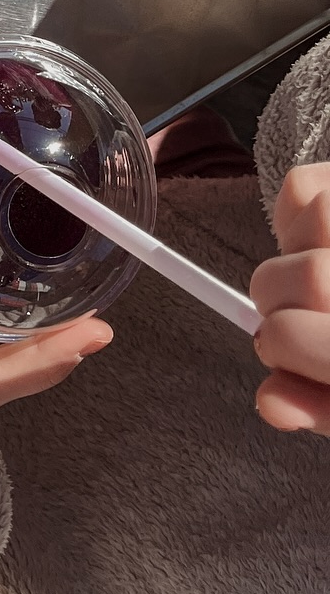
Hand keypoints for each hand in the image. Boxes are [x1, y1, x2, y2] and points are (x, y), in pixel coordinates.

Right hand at [251, 162, 329, 433]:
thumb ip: (322, 409)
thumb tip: (270, 402)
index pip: (284, 335)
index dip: (279, 351)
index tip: (286, 354)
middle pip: (291, 278)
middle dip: (283, 304)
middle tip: (309, 319)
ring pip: (309, 220)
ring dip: (299, 252)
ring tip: (321, 277)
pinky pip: (304, 184)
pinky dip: (298, 210)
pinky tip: (321, 241)